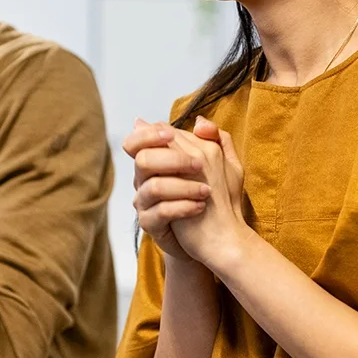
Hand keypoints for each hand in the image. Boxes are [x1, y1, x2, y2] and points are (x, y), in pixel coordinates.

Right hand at [124, 116, 246, 264]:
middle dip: (172, 159)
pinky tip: (200, 206)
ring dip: (183, 186)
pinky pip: (160, 212)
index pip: (137, 141)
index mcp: (156, 162)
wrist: (212, 236)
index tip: (172, 135)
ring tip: (206, 191)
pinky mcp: (150, 224)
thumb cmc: (212, 197)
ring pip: (153, 187)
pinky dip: (183, 207)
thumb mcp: (219, 165)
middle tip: (199, 165)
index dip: (150, 134)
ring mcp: (145, 203)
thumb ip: (213, 140)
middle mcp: (144, 181)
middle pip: (142, 161)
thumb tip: (199, 121)